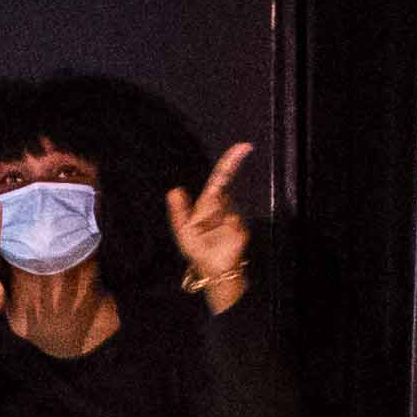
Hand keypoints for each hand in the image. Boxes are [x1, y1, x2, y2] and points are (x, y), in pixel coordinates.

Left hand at [166, 143, 254, 303]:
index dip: (230, 162)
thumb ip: (179, 211)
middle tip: (216, 195)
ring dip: (213, 217)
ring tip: (206, 233)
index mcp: (209, 204)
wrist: (215, 269)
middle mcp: (223, 206)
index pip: (220, 179)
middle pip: (224, 189)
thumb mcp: (183, 231)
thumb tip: (174, 190)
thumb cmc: (198, 250)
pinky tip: (218, 237)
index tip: (242, 147)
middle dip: (224, 186)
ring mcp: (234, 216)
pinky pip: (232, 222)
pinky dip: (222, 228)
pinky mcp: (240, 227)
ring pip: (226, 207)